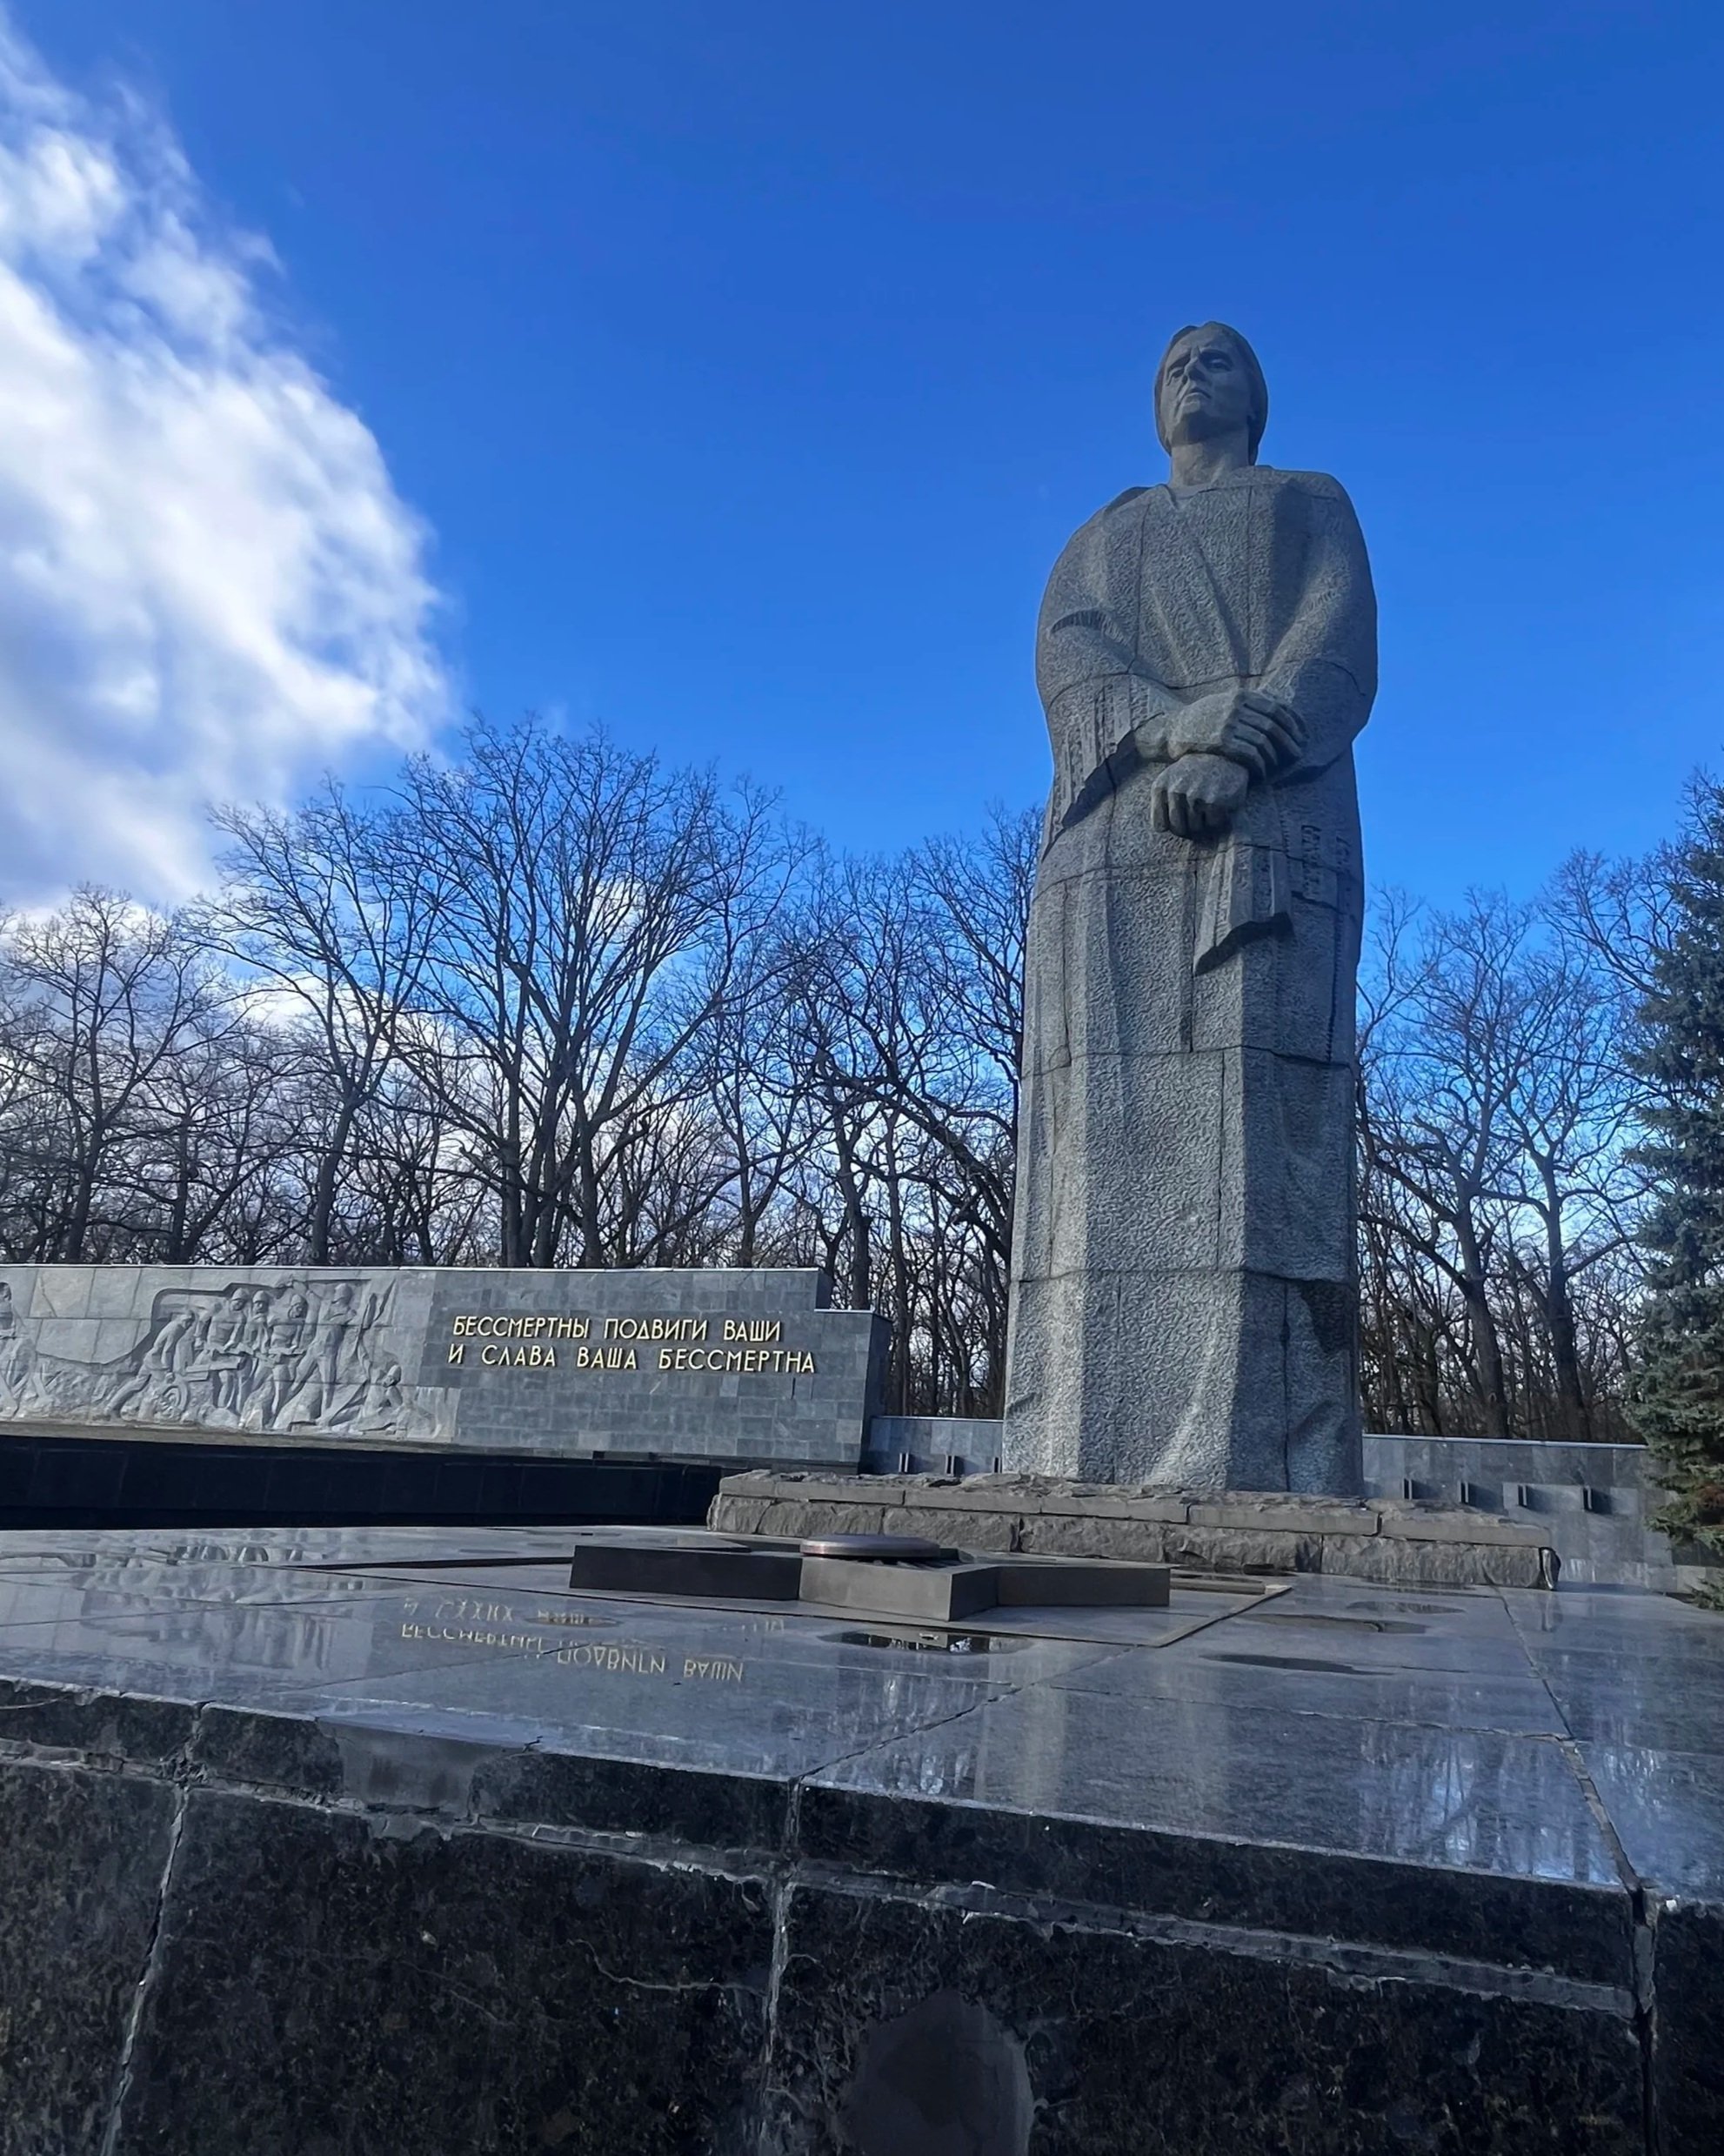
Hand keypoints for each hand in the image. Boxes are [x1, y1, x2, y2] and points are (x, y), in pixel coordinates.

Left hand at [1151, 754, 1247, 838]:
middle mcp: (1175, 791)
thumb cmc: (1194, 775)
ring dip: (1204, 820)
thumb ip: (1160, 802)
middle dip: (1189, 825)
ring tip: (1208, 800)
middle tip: (1198, 808)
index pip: (1160, 826)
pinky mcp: (1212, 801)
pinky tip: (1220, 800)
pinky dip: (1218, 817)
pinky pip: (1213, 823)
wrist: (1222, 755)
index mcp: (1160, 787)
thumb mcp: (1170, 782)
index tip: (1181, 812)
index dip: (1172, 824)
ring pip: (1196, 828)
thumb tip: (1161, 829)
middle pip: (1178, 829)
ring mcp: (1194, 795)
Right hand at [1167, 688, 1304, 777]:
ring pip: (1264, 741)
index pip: (1278, 708)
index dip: (1295, 723)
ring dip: (1276, 756)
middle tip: (1298, 754)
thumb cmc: (1202, 720)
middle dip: (1290, 741)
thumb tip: (1277, 707)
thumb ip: (1248, 704)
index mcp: (1241, 696)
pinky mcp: (1220, 741)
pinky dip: (1260, 765)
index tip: (1302, 736)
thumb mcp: (1224, 703)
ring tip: (1280, 765)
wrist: (1172, 729)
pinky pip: (1250, 754)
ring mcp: (1228, 723)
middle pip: (1274, 725)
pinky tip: (1263, 772)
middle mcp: (1237, 707)